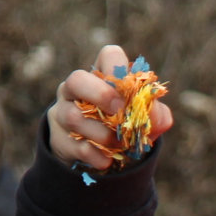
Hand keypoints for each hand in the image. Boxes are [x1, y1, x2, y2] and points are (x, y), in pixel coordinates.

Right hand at [48, 43, 173, 171]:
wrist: (107, 157)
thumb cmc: (127, 128)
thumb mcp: (147, 120)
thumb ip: (155, 113)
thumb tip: (152, 110)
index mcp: (102, 75)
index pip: (109, 56)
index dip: (119, 68)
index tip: (129, 89)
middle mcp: (76, 89)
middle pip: (76, 79)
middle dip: (100, 95)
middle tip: (119, 112)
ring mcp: (63, 112)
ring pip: (74, 116)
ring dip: (102, 133)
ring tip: (119, 144)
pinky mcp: (59, 139)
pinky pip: (75, 145)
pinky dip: (96, 155)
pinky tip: (107, 160)